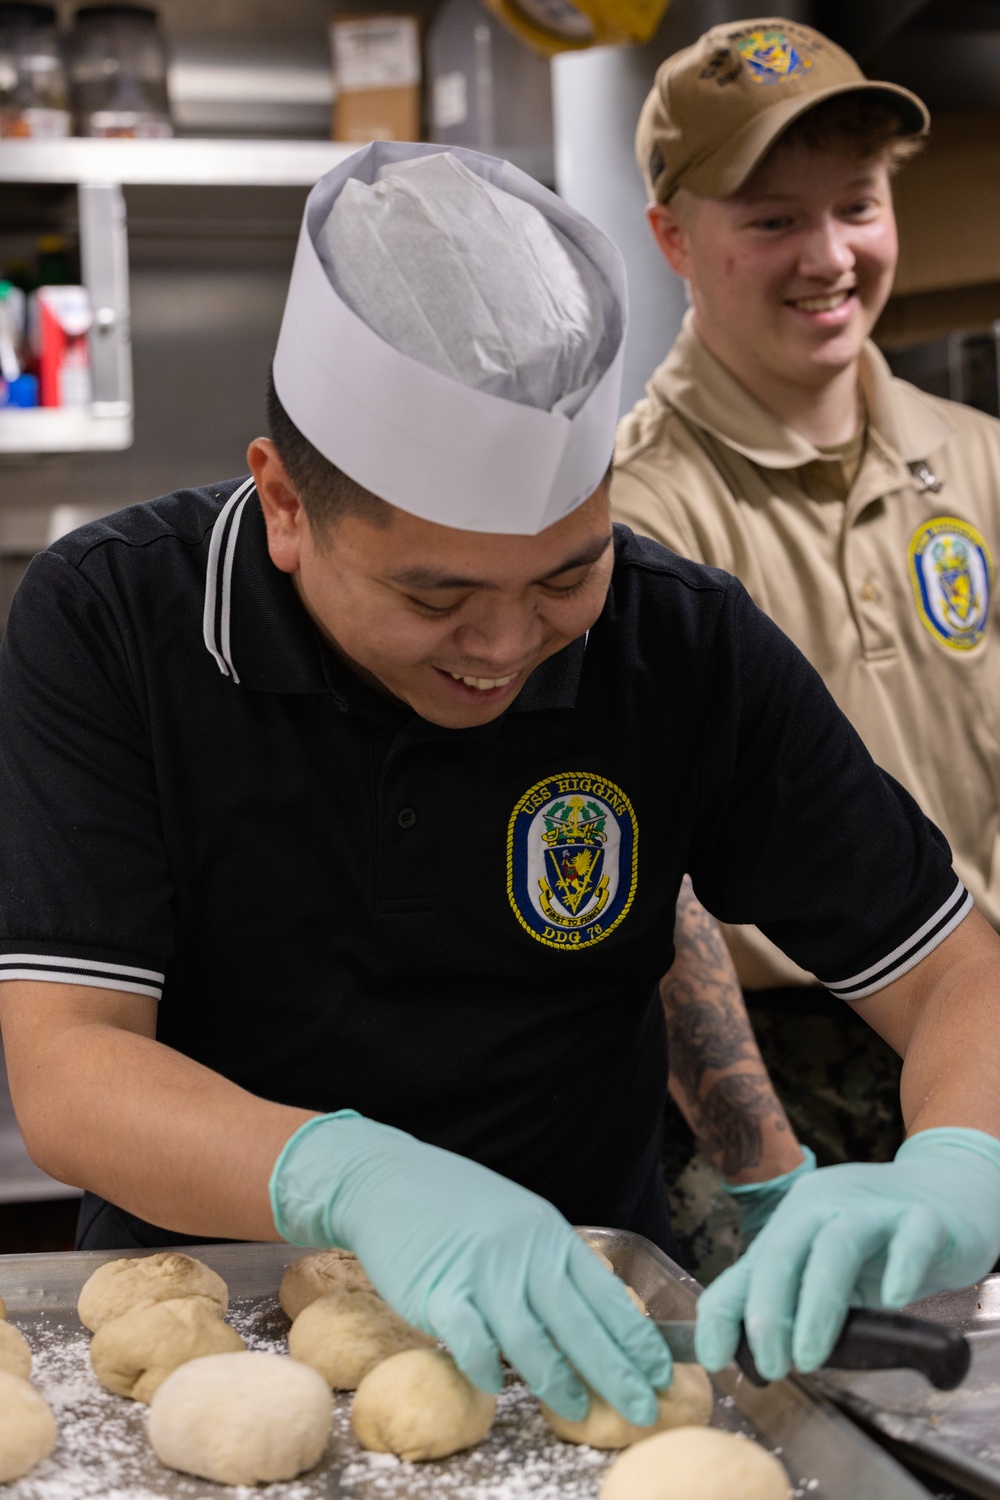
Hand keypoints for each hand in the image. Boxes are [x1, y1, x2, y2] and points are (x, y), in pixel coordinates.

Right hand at [271, 1112, 672, 1421]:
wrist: (390, 1181)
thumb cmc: (457, 1205)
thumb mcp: (519, 1219)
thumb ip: (550, 1262)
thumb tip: (592, 1310)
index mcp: (550, 1235)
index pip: (606, 1295)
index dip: (637, 1338)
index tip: (662, 1372)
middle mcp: (524, 1253)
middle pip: (580, 1325)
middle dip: (617, 1373)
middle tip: (644, 1409)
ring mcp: (483, 1273)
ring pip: (532, 1340)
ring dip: (559, 1382)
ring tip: (578, 1411)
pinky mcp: (440, 1292)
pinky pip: (473, 1342)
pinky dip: (488, 1368)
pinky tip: (497, 1386)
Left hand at [696, 1128, 999, 1380]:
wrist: (946, 1195)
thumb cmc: (879, 1244)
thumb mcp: (826, 1270)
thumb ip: (794, 1301)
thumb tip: (747, 1352)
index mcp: (796, 1218)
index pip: (750, 1263)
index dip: (725, 1309)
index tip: (714, 1359)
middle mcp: (827, 1204)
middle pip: (785, 1249)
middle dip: (768, 1311)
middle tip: (770, 1367)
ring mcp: (875, 1207)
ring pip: (837, 1244)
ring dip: (817, 1305)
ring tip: (809, 1358)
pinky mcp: (925, 1218)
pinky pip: (911, 1237)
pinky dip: (900, 1267)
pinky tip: (894, 1300)